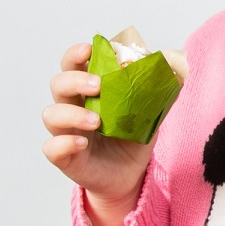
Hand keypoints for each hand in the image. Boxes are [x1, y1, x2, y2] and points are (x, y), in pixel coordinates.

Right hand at [42, 42, 187, 225]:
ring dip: (72, 113)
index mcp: (88, 92)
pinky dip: (64, 143)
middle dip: (75, 80)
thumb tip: (174, 71)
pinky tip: (82, 143)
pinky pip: (51, 147)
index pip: (73, 65)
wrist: (130, 175)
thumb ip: (155, 94)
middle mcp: (72, 108)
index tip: (89, 49)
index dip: (76, 54)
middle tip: (98, 85)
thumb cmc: (132, 140)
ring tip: (96, 120)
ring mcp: (65, 132)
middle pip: (58, 84)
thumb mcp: (148, 115)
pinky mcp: (64, 156)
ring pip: (51, 114)